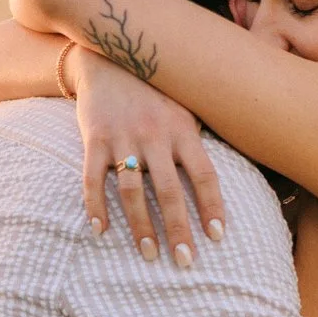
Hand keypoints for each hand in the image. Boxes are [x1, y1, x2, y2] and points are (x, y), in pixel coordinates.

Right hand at [74, 48, 226, 265]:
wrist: (110, 55)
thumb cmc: (155, 89)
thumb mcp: (185, 106)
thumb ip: (198, 140)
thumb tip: (224, 178)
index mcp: (182, 129)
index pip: (203, 174)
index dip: (212, 206)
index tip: (217, 236)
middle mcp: (155, 135)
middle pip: (169, 191)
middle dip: (178, 229)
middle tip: (185, 261)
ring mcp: (123, 137)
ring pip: (133, 191)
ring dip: (141, 226)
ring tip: (149, 254)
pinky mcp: (95, 138)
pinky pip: (93, 178)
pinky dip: (96, 206)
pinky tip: (100, 230)